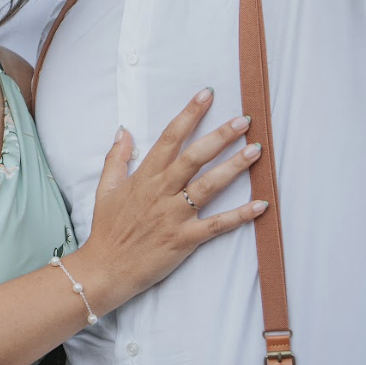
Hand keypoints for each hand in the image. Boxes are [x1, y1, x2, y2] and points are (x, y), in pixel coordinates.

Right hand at [72, 89, 261, 313]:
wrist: (105, 269)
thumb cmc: (107, 230)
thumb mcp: (105, 188)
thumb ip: (116, 158)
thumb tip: (124, 130)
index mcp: (144, 177)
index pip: (169, 138)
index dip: (189, 115)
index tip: (206, 95)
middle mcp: (161, 192)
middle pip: (194, 157)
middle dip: (220, 136)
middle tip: (244, 120)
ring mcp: (174, 215)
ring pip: (208, 186)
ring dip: (234, 167)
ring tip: (255, 150)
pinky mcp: (184, 239)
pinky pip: (217, 225)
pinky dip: (239, 215)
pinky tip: (260, 205)